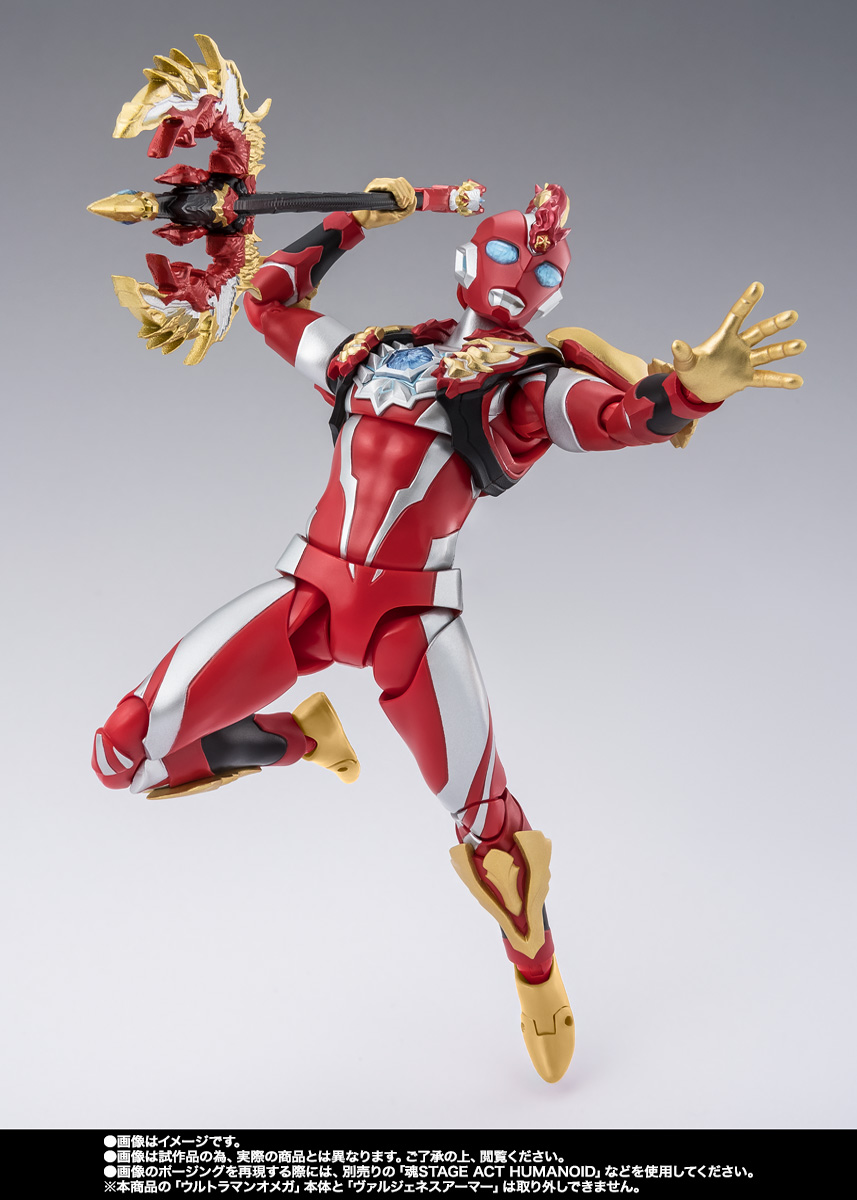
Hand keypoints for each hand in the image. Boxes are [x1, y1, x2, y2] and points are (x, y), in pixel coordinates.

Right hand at [353, 177, 416, 228]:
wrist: (366, 221)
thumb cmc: (379, 218)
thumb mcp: (398, 215)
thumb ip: (408, 209)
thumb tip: (415, 198)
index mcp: (389, 188)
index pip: (403, 182)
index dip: (410, 191)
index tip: (408, 204)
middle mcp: (384, 183)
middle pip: (401, 181)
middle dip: (407, 194)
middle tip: (403, 206)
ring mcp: (379, 183)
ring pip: (397, 182)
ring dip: (403, 195)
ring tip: (400, 205)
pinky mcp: (374, 185)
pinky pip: (390, 185)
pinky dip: (397, 193)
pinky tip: (397, 202)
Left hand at [671, 282, 804, 404]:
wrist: (696, 390)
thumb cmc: (690, 372)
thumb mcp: (684, 364)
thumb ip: (683, 354)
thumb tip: (675, 344)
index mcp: (724, 338)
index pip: (737, 316)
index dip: (747, 302)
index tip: (757, 286)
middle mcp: (738, 347)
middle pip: (760, 332)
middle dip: (775, 324)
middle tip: (792, 315)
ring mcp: (744, 362)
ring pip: (768, 353)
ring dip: (784, 349)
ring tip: (801, 345)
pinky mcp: (746, 378)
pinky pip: (766, 378)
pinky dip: (781, 380)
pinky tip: (797, 381)